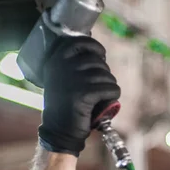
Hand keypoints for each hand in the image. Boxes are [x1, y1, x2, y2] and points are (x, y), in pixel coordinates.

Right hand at [38, 36, 120, 156]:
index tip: (101, 57)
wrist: (59, 129)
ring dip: (109, 87)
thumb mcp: (63, 76)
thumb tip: (98, 52)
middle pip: (98, 61)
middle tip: (98, 88)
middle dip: (104, 74)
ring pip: (107, 76)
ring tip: (100, 97)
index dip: (95, 48)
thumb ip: (74, 62)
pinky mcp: (84, 93)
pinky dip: (113, 96)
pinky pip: (111, 89)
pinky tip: (105, 103)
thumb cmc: (66, 103)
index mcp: (56, 59)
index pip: (81, 41)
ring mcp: (73, 78)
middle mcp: (62, 65)